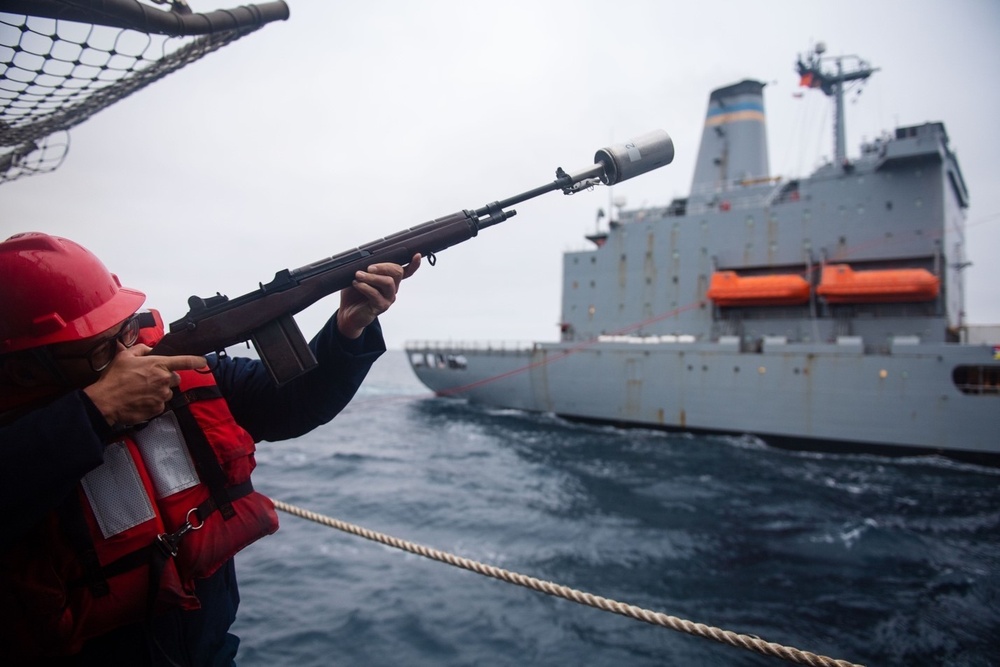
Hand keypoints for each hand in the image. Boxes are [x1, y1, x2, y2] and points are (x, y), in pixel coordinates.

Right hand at [83, 345, 207, 426]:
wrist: (106, 401)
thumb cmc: (114, 378)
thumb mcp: (125, 356)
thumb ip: (141, 349)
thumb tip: (150, 349)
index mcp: (159, 365)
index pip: (184, 361)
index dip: (196, 361)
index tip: (203, 361)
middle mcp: (164, 380)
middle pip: (176, 379)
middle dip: (167, 378)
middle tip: (150, 379)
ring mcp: (162, 395)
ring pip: (167, 392)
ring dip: (159, 391)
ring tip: (141, 391)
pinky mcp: (158, 408)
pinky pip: (161, 404)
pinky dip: (153, 402)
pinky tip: (140, 400)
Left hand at [337, 253, 421, 338]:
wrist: (347, 313)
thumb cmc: (354, 293)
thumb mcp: (359, 276)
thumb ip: (364, 268)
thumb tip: (364, 259)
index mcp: (390, 279)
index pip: (405, 271)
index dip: (413, 264)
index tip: (417, 256)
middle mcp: (392, 288)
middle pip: (397, 272)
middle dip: (383, 266)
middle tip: (369, 267)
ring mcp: (388, 298)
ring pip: (388, 282)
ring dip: (372, 277)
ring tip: (358, 275)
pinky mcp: (381, 306)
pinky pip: (376, 294)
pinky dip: (365, 287)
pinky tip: (356, 284)